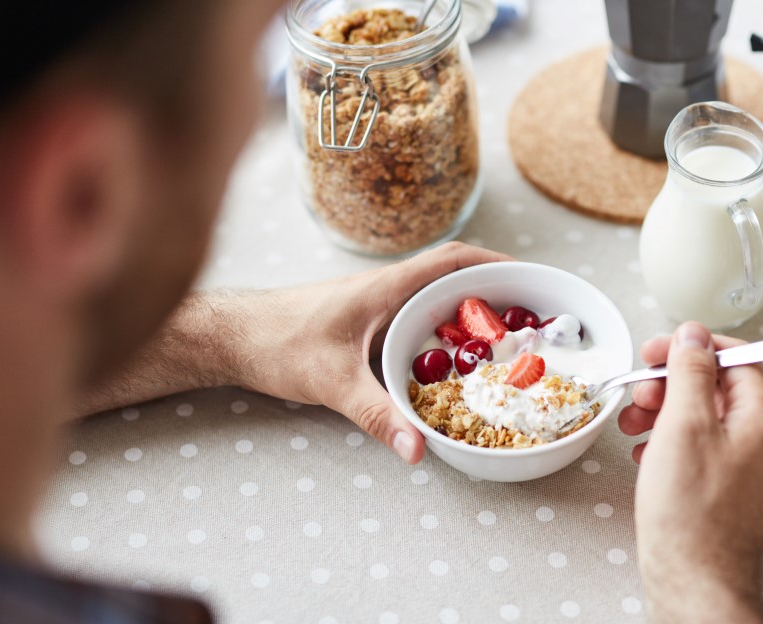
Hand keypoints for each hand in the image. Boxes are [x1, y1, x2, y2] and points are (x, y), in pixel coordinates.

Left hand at [230, 242, 510, 463]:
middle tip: (531, 316)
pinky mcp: (364, 324)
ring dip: (469, 313)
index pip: (451, 260)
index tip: (529, 274)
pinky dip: (442, 334)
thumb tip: (419, 449)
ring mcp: (375, 306)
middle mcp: (385, 290)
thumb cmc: (275, 343)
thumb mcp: (331, 382)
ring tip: (505, 340)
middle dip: (493, 291)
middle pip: (452, 279)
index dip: (494, 262)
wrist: (231, 336)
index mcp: (385, 287)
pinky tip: (452, 363)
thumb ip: (377, 415)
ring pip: (433, 301)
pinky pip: (415, 321)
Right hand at [618, 322, 762, 623]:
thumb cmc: (691, 513)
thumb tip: (694, 334)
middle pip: (717, 386)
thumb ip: (691, 371)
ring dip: (665, 412)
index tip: (657, 352)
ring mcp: (748, 466)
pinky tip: (647, 454)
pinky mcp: (729, 488)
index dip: (691, 348)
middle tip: (640, 393)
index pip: (736, 356)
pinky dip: (670, 442)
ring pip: (704, 417)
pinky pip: (701, 448)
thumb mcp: (683, 425)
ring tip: (634, 425)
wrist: (695, 581)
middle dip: (671, 383)